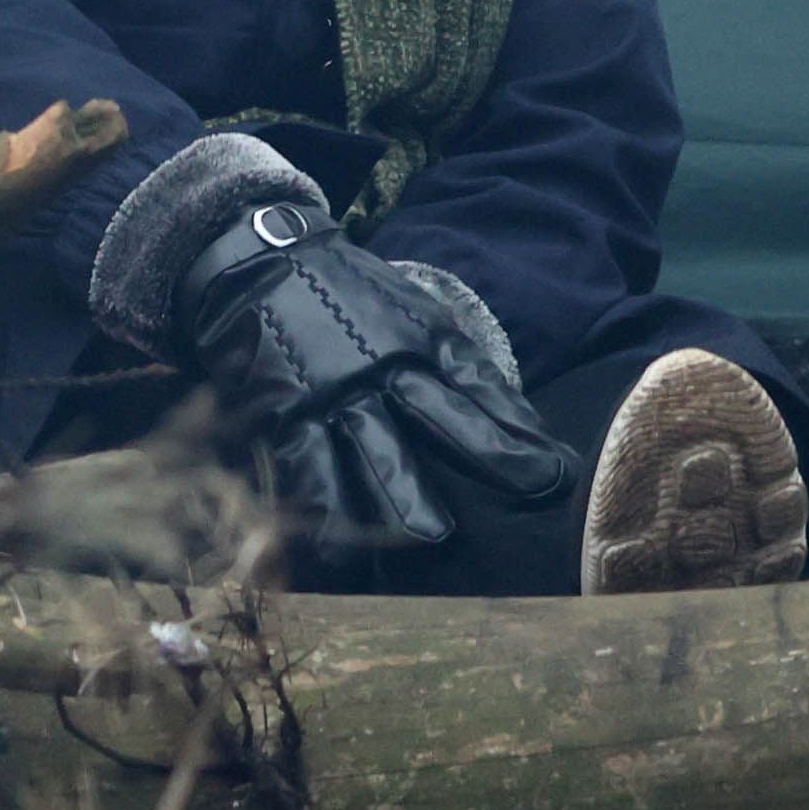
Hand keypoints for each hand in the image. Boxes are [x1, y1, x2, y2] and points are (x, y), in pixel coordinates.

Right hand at [178, 202, 576, 550]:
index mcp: (422, 339)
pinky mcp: (283, 413)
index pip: (481, 390)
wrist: (257, 260)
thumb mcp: (415, 314)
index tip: (550, 478)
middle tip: (511, 512)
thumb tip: (520, 430)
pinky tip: (338, 549)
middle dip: (479, 461)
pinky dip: (324, 509)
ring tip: (426, 542)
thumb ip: (459, 368)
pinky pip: (306, 468)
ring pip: (373, 452)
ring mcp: (332, 392)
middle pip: (438, 422)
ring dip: (402, 500)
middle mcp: (382, 367)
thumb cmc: (349, 295)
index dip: (516, 436)